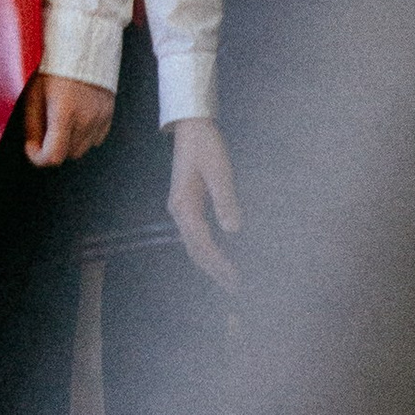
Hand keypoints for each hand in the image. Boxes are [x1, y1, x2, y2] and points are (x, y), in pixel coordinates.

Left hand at [27, 72, 115, 167]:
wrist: (82, 47)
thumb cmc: (55, 68)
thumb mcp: (34, 95)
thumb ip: (32, 126)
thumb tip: (34, 148)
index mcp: (64, 113)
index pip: (54, 156)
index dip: (38, 158)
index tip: (32, 148)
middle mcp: (85, 118)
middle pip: (68, 154)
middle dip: (54, 146)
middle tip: (46, 125)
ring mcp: (100, 118)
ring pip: (82, 149)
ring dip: (69, 142)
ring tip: (61, 119)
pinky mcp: (109, 115)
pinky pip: (95, 139)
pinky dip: (84, 135)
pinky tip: (77, 117)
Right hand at [167, 115, 241, 289]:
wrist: (190, 126)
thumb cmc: (206, 145)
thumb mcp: (219, 171)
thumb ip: (225, 200)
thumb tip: (233, 230)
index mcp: (184, 205)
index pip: (202, 243)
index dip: (220, 263)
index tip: (236, 279)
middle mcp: (178, 211)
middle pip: (195, 249)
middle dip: (214, 270)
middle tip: (236, 288)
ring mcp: (180, 209)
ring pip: (193, 244)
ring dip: (210, 263)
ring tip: (229, 278)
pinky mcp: (186, 204)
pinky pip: (195, 235)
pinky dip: (207, 250)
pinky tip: (220, 255)